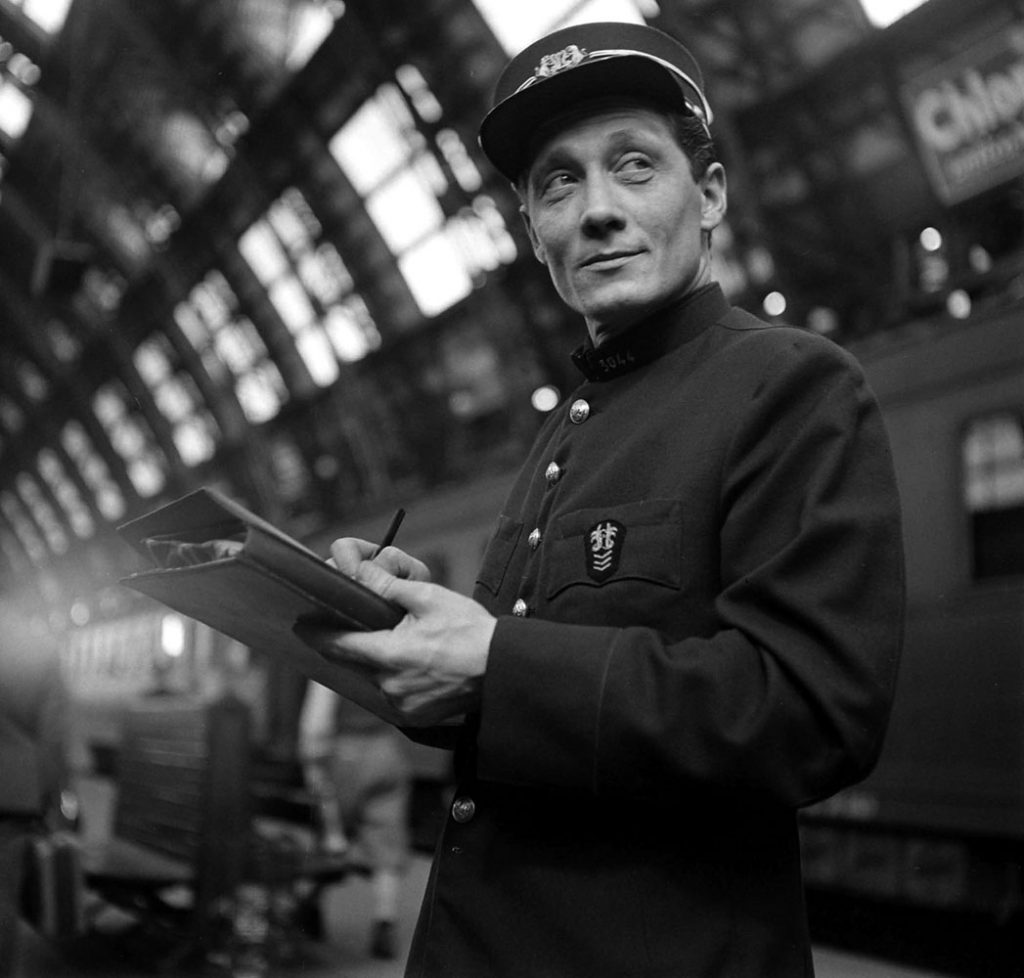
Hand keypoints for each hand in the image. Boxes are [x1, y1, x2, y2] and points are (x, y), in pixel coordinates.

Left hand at [298, 538, 496, 725]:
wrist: (503, 669)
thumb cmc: (470, 631)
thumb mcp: (429, 597)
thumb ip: (387, 586)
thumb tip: (358, 573)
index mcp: (389, 657)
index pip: (338, 645)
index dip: (317, 633)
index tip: (301, 624)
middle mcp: (389, 688)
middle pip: (355, 663)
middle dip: (351, 643)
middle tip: (349, 623)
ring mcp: (401, 707)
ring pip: (372, 679)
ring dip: (374, 661)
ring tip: (388, 640)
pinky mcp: (415, 717)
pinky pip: (390, 694)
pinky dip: (391, 678)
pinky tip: (407, 661)